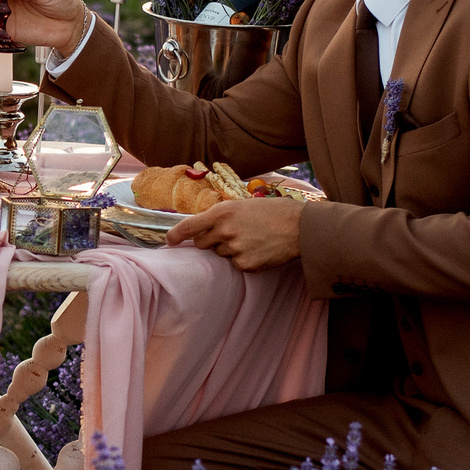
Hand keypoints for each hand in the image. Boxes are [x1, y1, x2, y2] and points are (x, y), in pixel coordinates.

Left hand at [165, 197, 303, 270]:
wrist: (300, 227)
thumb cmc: (274, 212)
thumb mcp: (243, 205)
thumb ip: (222, 216)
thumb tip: (205, 228)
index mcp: (222, 212)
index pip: (189, 226)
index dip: (176, 235)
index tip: (169, 241)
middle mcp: (224, 230)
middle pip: (203, 243)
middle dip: (212, 241)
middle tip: (233, 234)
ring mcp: (234, 249)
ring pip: (221, 254)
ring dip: (231, 249)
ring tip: (253, 239)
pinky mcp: (245, 264)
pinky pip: (236, 264)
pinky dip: (245, 259)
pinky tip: (260, 250)